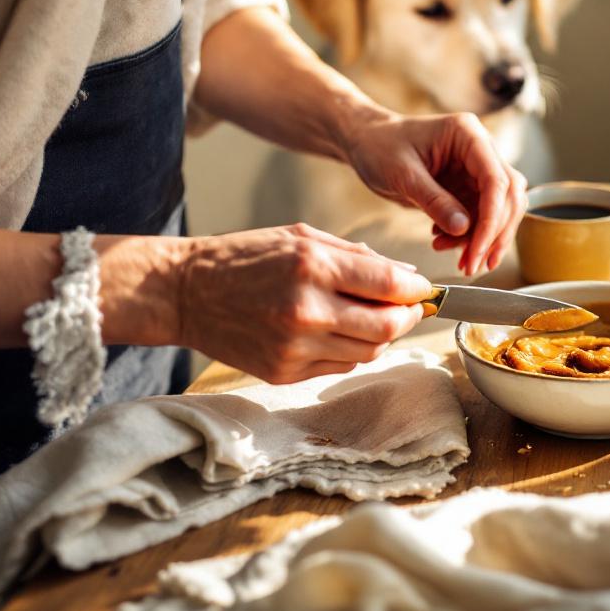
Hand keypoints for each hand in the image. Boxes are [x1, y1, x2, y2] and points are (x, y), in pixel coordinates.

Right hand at [174, 224, 430, 383]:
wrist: (184, 293)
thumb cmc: (246, 257)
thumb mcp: (302, 238)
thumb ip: (357, 256)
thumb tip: (406, 276)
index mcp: (312, 266)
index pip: (390, 285)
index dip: (418, 289)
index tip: (425, 288)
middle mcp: (307, 310)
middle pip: (388, 325)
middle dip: (410, 316)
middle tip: (413, 308)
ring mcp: (295, 346)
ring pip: (370, 351)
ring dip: (385, 336)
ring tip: (379, 318)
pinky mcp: (284, 372)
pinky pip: (341, 366)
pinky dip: (355, 351)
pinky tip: (346, 333)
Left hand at [343, 112, 527, 274]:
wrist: (366, 142)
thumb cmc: (380, 146)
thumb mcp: (403, 174)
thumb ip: (434, 200)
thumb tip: (463, 228)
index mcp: (468, 134)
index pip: (496, 180)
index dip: (492, 220)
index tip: (478, 251)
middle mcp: (479, 149)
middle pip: (508, 196)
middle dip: (494, 234)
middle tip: (475, 265)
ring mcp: (475, 168)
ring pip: (499, 209)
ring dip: (483, 239)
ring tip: (456, 258)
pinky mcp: (468, 186)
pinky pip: (480, 216)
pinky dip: (468, 236)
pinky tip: (443, 242)